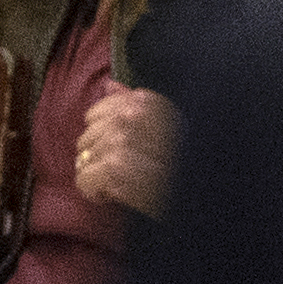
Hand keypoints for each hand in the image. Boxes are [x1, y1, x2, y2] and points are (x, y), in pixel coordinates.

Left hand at [74, 79, 179, 218]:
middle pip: (87, 136)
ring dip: (98, 177)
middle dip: (98, 158)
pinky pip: (84, 179)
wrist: (198, 197)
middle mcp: (133, 114)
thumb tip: (109, 85)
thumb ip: (135, 105)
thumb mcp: (165, 128)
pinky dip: (94, 192)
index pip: (95, 114)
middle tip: (123, 174)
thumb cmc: (178, 164)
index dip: (102, 137)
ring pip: (84, 159)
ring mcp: (122, 139)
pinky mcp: (116, 167)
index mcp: (146, 102)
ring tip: (123, 185)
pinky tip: (113, 197)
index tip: (122, 152)